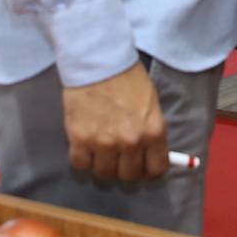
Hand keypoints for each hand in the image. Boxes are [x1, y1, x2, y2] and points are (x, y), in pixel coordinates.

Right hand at [62, 63, 168, 182]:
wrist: (98, 61)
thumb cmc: (127, 78)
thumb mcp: (150, 104)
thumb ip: (151, 131)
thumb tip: (150, 155)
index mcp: (153, 132)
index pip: (156, 169)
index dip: (148, 171)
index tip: (142, 168)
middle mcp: (131, 142)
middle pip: (129, 175)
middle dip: (124, 169)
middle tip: (118, 158)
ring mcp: (104, 142)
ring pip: (104, 173)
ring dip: (102, 165)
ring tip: (100, 151)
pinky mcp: (80, 139)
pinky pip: (80, 165)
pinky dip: (82, 159)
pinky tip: (84, 147)